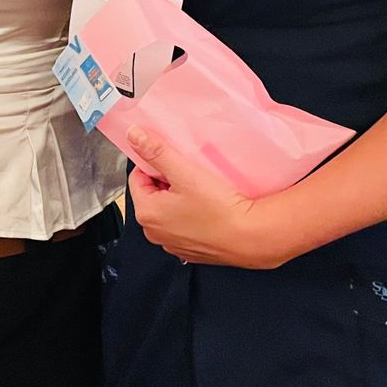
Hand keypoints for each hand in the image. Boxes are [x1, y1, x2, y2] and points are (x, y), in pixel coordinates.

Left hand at [127, 127, 288, 269]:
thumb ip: (157, 152)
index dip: (155, 165)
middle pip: (153, 195)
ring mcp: (173, 244)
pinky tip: (209, 207)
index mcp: (146, 213)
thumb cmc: (220, 209)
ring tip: (202, 189)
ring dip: (180, 198)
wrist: (252, 237)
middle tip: (190, 174)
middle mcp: (155, 233)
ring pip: (169, 211)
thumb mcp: (185, 172)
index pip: (138, 177)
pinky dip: (192, 214)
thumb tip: (134, 136)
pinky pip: (185, 225)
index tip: (172, 160)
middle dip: (167, 182)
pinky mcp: (192, 250)